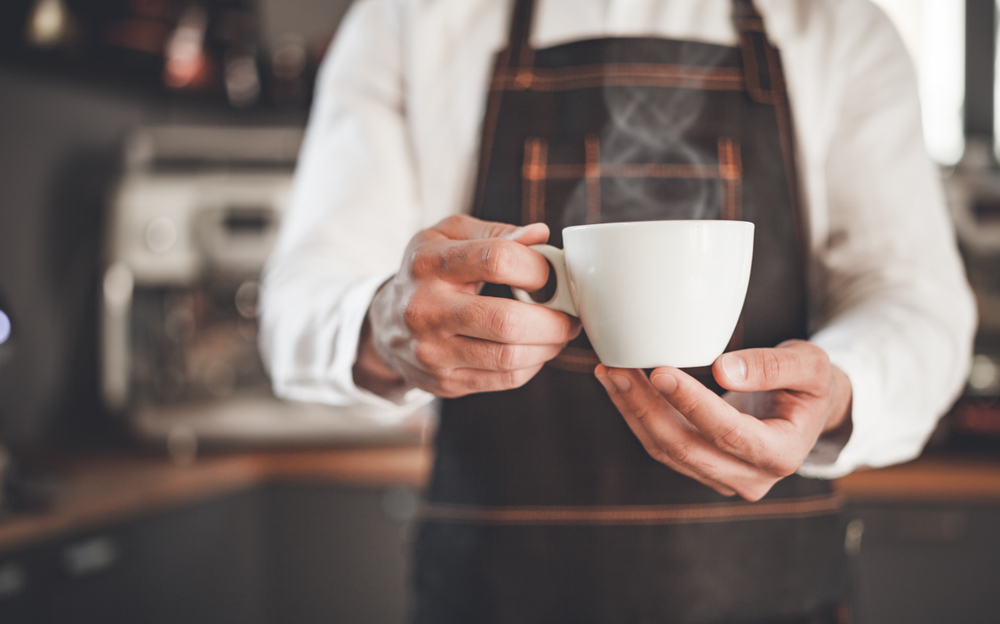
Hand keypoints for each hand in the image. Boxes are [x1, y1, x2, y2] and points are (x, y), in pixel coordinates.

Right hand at [354, 215, 580, 398]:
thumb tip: (540, 236)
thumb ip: (495, 233)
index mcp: (429, 263)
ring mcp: (433, 352)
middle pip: (507, 321)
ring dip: (549, 346)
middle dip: (553, 319)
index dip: (537, 267)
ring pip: (509, 357)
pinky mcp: (444, 382)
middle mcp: (426, 310)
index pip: (496, 260)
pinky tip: (535, 349)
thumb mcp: (448, 236)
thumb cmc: (427, 272)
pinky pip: (504, 380)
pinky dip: (532, 365)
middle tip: (569, 313)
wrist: (385, 325)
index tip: (551, 272)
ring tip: (558, 332)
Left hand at [595, 340, 851, 500]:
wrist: (806, 409)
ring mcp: (722, 478)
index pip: (729, 433)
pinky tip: (619, 385)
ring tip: (610, 373)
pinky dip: (637, 414)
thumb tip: (723, 369)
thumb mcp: (809, 364)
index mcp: (782, 454)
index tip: (661, 372)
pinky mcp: (700, 468)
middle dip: (647, 408)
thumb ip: (772, 366)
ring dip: (633, 411)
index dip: (693, 404)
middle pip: (687, 448)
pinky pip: (661, 446)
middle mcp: (750, 477)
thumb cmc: (809, 383)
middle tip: (618, 369)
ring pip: (666, 450)